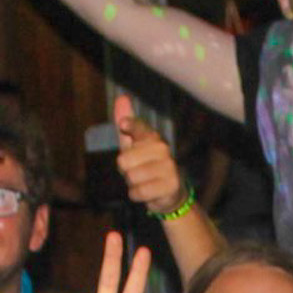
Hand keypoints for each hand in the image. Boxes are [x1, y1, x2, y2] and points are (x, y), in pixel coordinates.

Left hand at [113, 93, 185, 214]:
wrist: (170, 192)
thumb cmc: (147, 166)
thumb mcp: (133, 145)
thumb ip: (126, 124)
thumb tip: (122, 97)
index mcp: (152, 137)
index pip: (138, 128)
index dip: (130, 126)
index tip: (123, 125)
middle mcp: (162, 148)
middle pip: (123, 161)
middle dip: (125, 171)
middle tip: (137, 172)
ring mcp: (168, 166)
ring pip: (131, 177)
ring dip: (132, 184)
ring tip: (144, 182)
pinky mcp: (171, 185)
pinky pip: (139, 191)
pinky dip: (137, 195)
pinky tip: (147, 192)